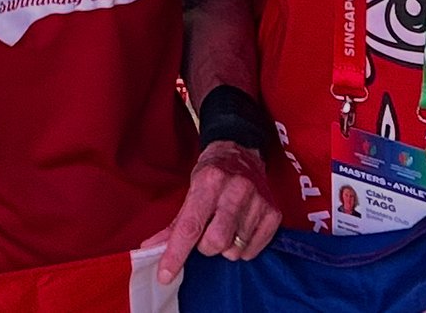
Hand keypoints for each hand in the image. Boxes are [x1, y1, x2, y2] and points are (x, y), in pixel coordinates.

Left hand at [150, 141, 281, 284]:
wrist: (244, 151)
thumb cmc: (213, 173)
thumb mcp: (192, 189)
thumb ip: (174, 224)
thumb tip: (151, 248)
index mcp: (210, 181)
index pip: (190, 226)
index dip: (176, 254)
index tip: (165, 275)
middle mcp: (236, 189)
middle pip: (215, 242)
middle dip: (206, 247)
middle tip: (207, 233)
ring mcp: (258, 201)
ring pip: (234, 250)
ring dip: (225, 248)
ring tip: (226, 227)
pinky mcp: (273, 213)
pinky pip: (252, 251)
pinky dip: (242, 249)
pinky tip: (240, 230)